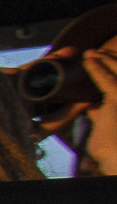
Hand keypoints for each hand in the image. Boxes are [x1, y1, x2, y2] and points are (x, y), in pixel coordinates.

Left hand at [80, 50, 116, 178]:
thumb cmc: (113, 152)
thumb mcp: (104, 130)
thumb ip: (100, 115)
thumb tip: (91, 105)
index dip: (110, 72)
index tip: (100, 63)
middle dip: (112, 62)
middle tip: (98, 52)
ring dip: (106, 60)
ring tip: (93, 52)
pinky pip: (107, 80)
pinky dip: (97, 68)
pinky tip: (90, 59)